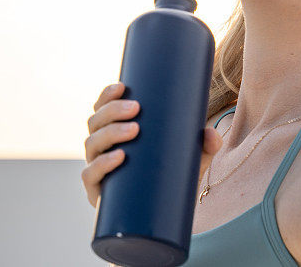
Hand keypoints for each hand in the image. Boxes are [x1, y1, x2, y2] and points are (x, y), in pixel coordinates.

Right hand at [81, 82, 223, 208]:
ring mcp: (98, 170)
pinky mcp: (98, 193)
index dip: (106, 95)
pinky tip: (119, 157)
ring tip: (134, 130)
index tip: (122, 86)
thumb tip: (211, 134)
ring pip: (92, 144)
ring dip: (110, 133)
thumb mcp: (190, 157)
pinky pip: (90, 175)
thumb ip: (205, 145)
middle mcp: (101, 149)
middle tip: (135, 108)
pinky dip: (102, 165)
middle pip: (95, 123)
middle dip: (112, 112)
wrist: (164, 214)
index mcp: (115, 132)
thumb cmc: (172, 176)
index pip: (102, 109)